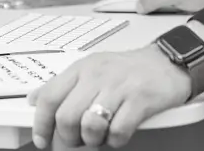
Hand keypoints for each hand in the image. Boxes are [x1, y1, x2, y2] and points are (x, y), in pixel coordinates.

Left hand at [28, 46, 189, 147]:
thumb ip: (64, 85)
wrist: (168, 62)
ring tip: (101, 135)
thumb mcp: (92, 69)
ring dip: (93, 139)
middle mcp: (97, 75)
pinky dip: (116, 140)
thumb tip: (35, 100)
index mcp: (82, 68)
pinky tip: (119, 132)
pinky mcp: (140, 100)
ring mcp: (119, 87)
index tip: (42, 139)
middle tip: (77, 142)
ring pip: (90, 126)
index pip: (49, 97)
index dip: (41, 124)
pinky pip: (118, 131)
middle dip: (69, 139)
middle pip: (66, 117)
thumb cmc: (129, 69)